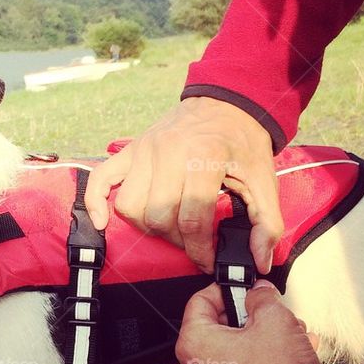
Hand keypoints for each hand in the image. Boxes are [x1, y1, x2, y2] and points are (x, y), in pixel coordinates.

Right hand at [84, 97, 283, 272]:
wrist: (227, 102)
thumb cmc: (244, 142)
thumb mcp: (265, 179)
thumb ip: (267, 222)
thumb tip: (259, 261)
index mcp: (203, 158)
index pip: (192, 218)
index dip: (200, 249)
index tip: (207, 260)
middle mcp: (168, 152)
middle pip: (158, 215)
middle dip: (176, 239)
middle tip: (191, 241)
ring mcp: (145, 150)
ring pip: (130, 205)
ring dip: (146, 225)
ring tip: (167, 226)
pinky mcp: (131, 149)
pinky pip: (101, 179)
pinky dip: (96, 202)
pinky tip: (102, 221)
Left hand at [174, 280, 320, 363]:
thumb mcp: (274, 319)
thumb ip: (261, 297)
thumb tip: (258, 291)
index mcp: (194, 344)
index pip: (200, 301)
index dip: (226, 289)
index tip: (246, 288)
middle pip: (218, 326)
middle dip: (249, 316)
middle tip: (272, 312)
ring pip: (234, 349)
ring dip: (262, 337)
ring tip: (292, 334)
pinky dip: (263, 359)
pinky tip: (291, 354)